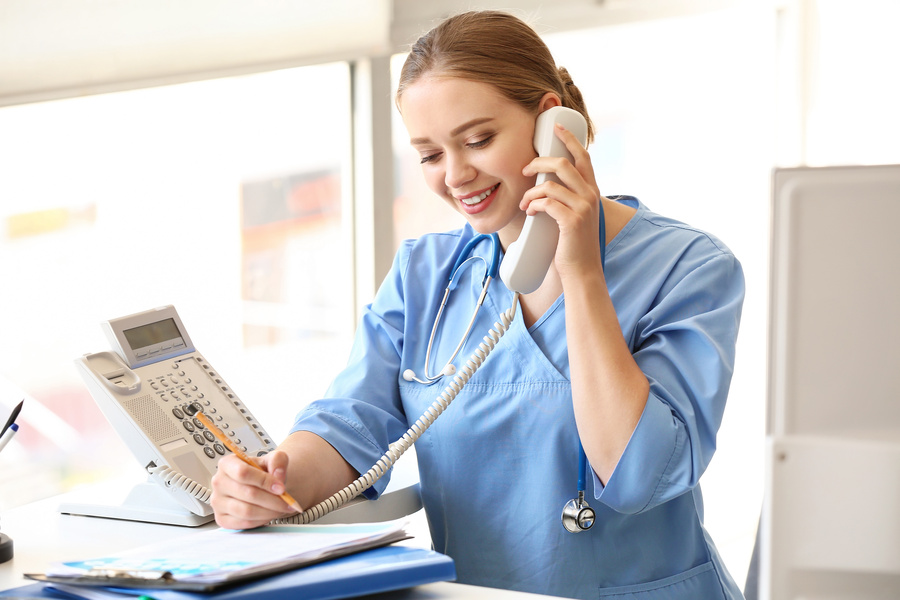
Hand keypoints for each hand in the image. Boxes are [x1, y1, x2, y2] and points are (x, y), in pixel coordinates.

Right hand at [210, 450, 295, 528]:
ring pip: (246, 511)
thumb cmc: (263, 473)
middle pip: (248, 494)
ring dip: (269, 512)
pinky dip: (261, 521)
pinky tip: (269, 514)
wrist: (260, 486)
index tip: (281, 488)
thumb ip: (278, 460)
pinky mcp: (221, 518)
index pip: (243, 473)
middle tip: (287, 502)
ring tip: (280, 508)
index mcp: (227, 463)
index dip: (264, 481)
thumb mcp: (273, 459)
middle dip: (273, 500)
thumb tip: (277, 475)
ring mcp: (217, 502)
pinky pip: (243, 523)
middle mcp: (219, 482)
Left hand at [521, 123, 603, 279]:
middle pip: (564, 164)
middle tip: (525, 169)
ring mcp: (583, 208)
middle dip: (540, 162)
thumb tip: (545, 185)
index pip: (583, 157)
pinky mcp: (572, 221)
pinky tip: (530, 212)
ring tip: (524, 203)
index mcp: (592, 191)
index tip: (556, 127)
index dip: (569, 139)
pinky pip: (547, 202)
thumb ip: (567, 198)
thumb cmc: (573, 244)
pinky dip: (534, 205)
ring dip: (531, 192)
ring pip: (551, 184)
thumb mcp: (575, 215)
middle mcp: (591, 196)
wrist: (582, 271)